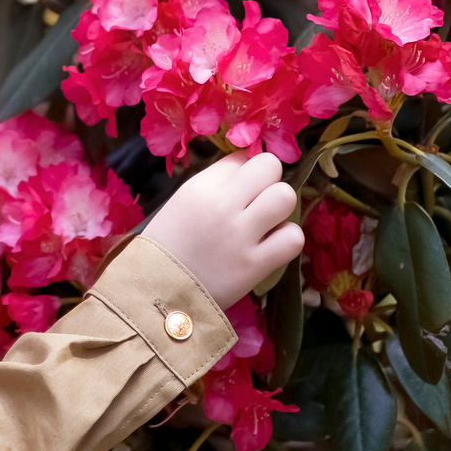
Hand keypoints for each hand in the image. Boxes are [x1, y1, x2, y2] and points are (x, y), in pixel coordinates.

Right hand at [139, 149, 302, 311]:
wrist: (157, 293)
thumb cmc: (169, 247)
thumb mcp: (182, 202)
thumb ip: (215, 184)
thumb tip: (249, 169)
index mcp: (200, 187)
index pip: (242, 157)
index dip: (245, 171)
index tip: (239, 189)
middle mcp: (222, 205)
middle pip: (269, 166)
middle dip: (269, 181)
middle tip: (258, 202)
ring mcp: (240, 235)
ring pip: (285, 196)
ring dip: (280, 209)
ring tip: (266, 223)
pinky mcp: (255, 264)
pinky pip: (293, 238)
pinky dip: (286, 240)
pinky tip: (271, 246)